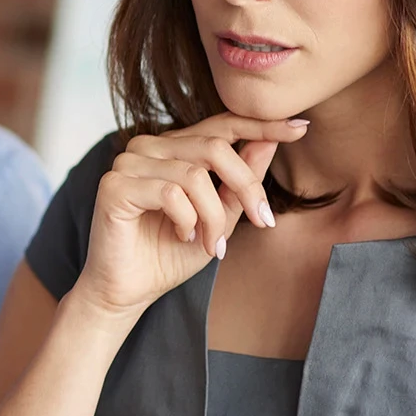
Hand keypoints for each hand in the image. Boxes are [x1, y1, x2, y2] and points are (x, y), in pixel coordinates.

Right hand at [68, 114, 308, 317]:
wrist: (128, 291)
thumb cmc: (169, 254)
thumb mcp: (220, 217)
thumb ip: (240, 181)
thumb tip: (268, 143)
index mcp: (174, 147)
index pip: (221, 124)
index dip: (261, 125)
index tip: (301, 128)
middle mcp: (149, 146)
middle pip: (215, 148)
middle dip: (247, 188)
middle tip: (262, 221)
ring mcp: (128, 162)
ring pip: (195, 176)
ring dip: (213, 217)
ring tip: (211, 243)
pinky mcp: (114, 185)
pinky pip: (170, 194)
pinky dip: (187, 221)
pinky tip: (182, 237)